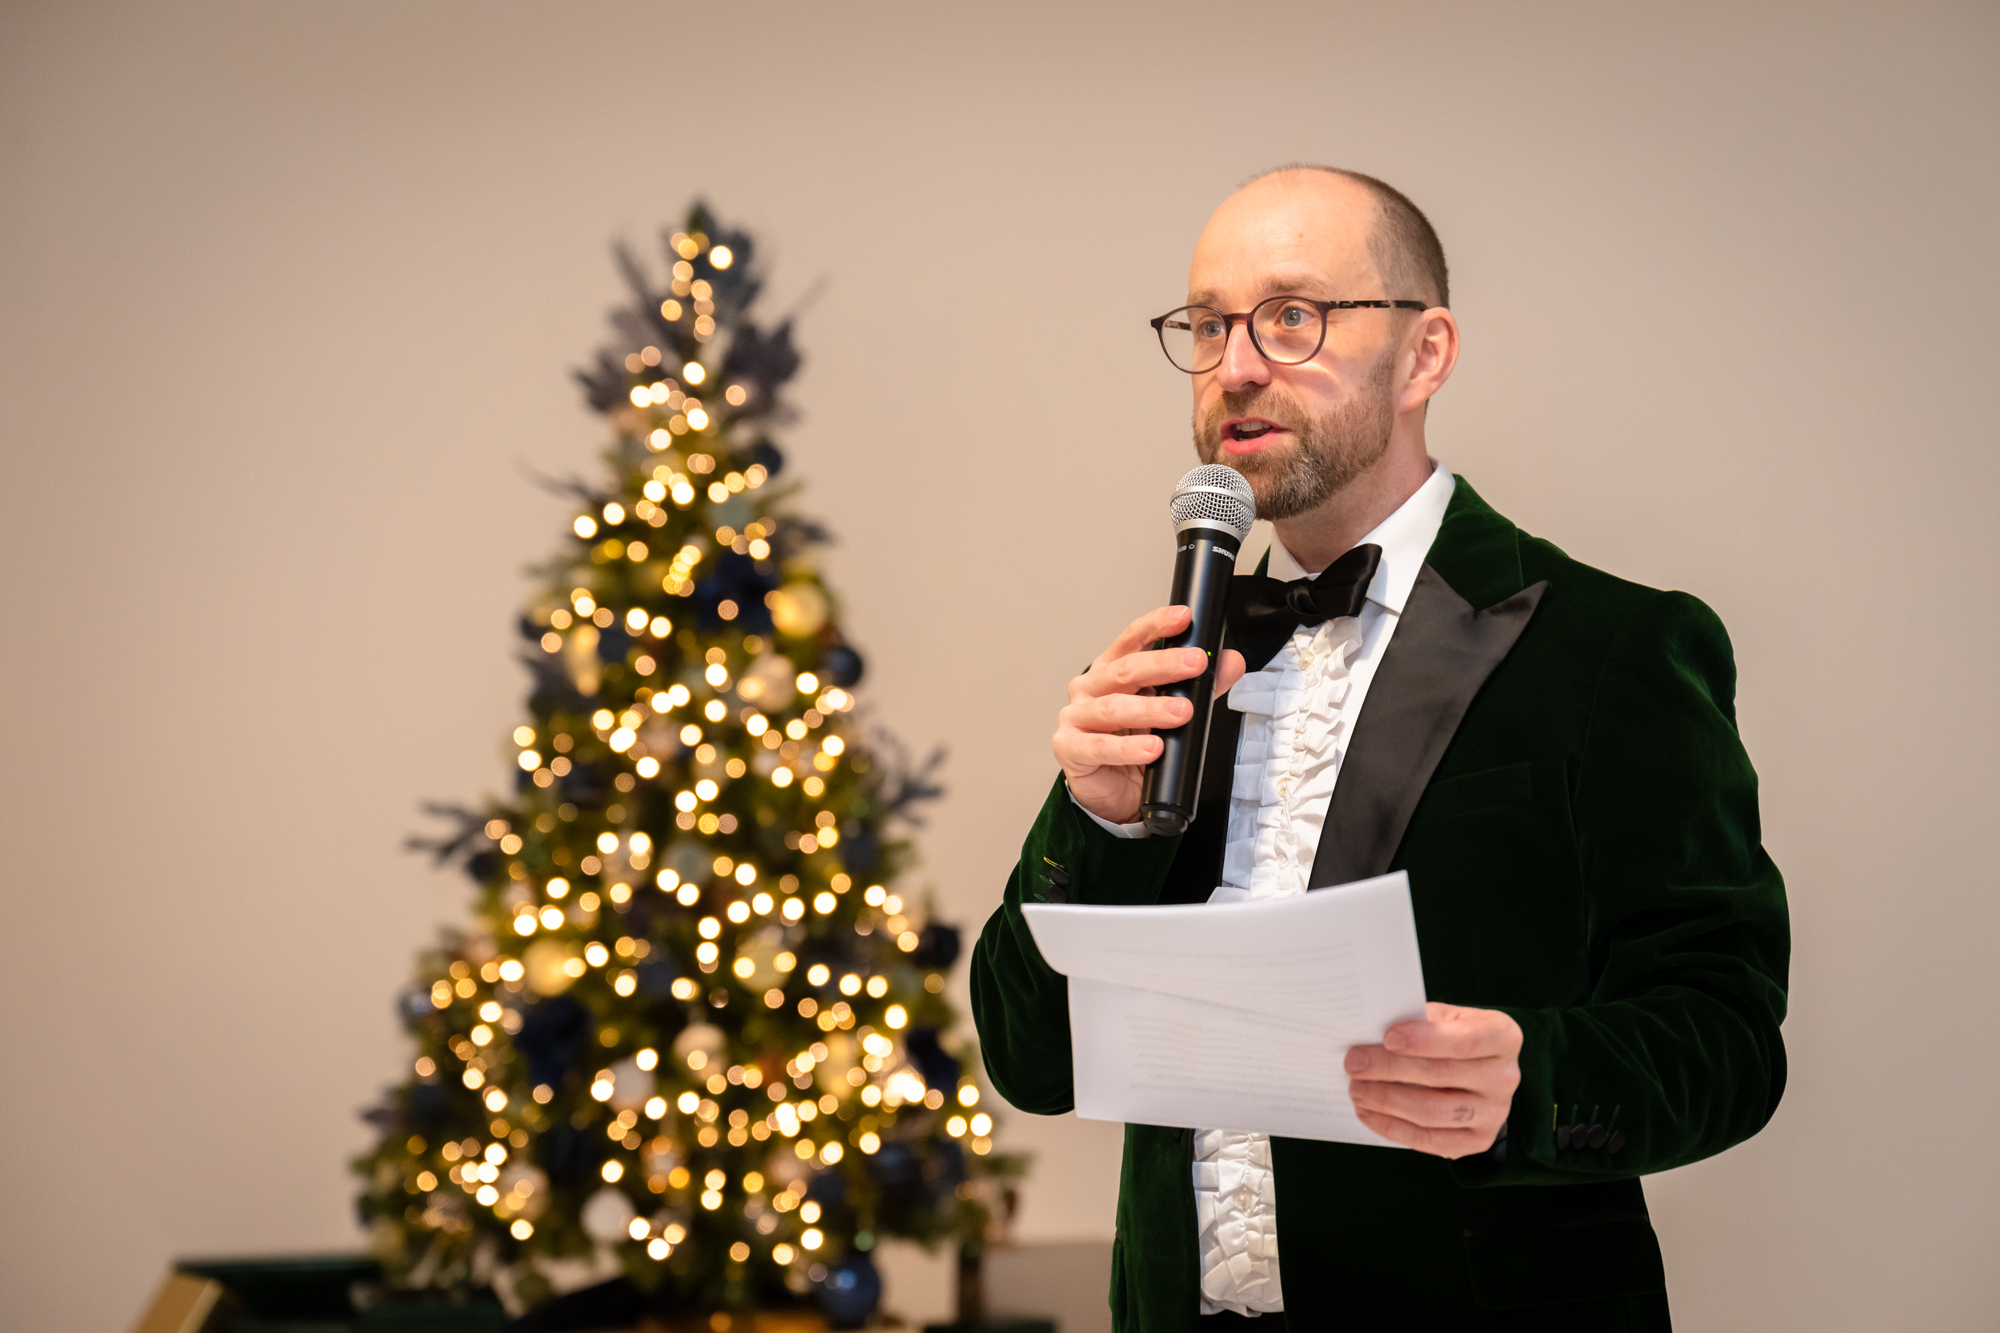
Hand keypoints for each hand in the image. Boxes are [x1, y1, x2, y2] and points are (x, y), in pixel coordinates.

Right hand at [1053, 605, 1246, 825]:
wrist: (1114, 790)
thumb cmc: (1134, 744)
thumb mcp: (1170, 710)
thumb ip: (1200, 687)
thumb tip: (1230, 663)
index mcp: (1112, 670)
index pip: (1133, 640)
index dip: (1156, 626)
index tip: (1183, 618)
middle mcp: (1090, 687)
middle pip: (1125, 670)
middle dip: (1163, 664)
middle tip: (1196, 663)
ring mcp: (1076, 717)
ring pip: (1113, 708)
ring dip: (1150, 709)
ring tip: (1180, 712)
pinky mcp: (1069, 748)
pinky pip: (1099, 746)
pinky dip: (1128, 748)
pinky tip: (1152, 748)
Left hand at [1345, 1002, 1521, 1158]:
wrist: (1482, 1071)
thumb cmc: (1455, 1036)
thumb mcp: (1447, 1018)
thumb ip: (1419, 1021)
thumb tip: (1370, 1031)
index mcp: (1502, 1037)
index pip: (1464, 1040)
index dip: (1424, 1040)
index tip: (1387, 1038)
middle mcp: (1505, 1077)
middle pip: (1441, 1076)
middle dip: (1389, 1069)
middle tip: (1354, 1063)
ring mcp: (1494, 1114)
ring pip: (1432, 1112)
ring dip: (1386, 1101)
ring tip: (1356, 1089)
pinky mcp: (1477, 1141)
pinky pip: (1429, 1141)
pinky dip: (1392, 1127)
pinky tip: (1368, 1112)